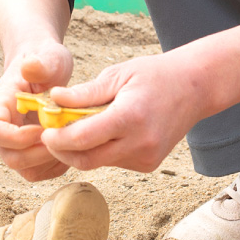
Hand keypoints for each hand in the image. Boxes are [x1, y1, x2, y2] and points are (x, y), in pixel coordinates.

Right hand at [0, 40, 75, 181]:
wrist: (46, 69)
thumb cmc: (45, 62)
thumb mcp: (48, 57)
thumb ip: (40, 62)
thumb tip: (30, 66)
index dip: (15, 137)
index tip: (42, 127)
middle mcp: (3, 129)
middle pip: (9, 157)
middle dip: (39, 154)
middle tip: (62, 138)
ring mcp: (15, 144)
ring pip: (25, 170)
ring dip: (50, 163)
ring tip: (68, 141)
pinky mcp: (30, 153)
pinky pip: (39, 172)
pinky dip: (57, 167)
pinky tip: (70, 146)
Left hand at [39, 51, 207, 172]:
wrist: (195, 88)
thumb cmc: (154, 75)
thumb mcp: (117, 74)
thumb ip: (84, 92)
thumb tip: (53, 100)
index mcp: (130, 117)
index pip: (82, 139)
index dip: (56, 138)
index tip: (43, 130)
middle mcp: (140, 143)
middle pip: (86, 160)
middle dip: (62, 150)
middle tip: (49, 135)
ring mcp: (146, 157)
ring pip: (99, 162)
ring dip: (81, 150)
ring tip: (75, 128)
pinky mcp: (148, 164)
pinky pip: (113, 162)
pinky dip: (101, 150)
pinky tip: (103, 132)